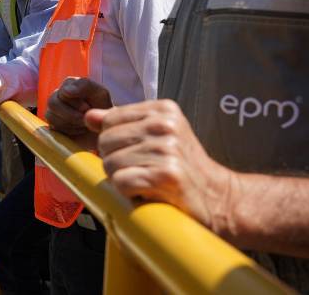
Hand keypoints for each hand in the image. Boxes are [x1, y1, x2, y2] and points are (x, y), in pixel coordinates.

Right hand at [46, 77, 112, 136]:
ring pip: (52, 117)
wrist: (102, 126)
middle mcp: (57, 95)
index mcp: (68, 84)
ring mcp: (52, 110)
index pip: (64, 91)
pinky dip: (70, 131)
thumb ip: (84, 85)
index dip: (76, 102)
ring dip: (72, 123)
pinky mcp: (52, 125)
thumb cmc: (101, 107)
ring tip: (84, 123)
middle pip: (53, 103)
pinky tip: (79, 129)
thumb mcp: (100, 93)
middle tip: (85, 117)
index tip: (88, 107)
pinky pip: (54, 128)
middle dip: (72, 114)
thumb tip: (65, 91)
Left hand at [85, 99, 232, 229]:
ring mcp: (167, 149)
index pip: (109, 120)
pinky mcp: (167, 175)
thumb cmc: (184, 167)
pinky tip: (148, 192)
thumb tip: (89, 116)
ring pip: (110, 164)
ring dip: (122, 179)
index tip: (134, 152)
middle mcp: (165, 125)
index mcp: (163, 109)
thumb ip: (122, 123)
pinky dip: (128, 193)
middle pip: (105, 142)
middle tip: (140, 171)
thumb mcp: (157, 135)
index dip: (113, 142)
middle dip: (115, 161)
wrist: (219, 198)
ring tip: (146, 181)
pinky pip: (121, 182)